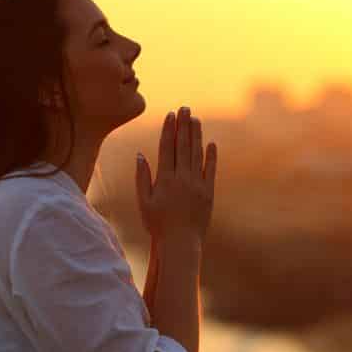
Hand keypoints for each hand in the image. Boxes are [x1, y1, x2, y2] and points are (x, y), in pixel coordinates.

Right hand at [135, 106, 217, 249]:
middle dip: (183, 125)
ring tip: (196, 119)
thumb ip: (142, 177)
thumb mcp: (144, 201)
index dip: (169, 130)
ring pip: (197, 154)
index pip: (167, 148)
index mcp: (165, 179)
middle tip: (185, 108)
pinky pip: (211, 170)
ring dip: (196, 135)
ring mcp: (197, 185)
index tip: (170, 115)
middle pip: (183, 146)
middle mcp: (182, 178)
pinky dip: (211, 156)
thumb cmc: (158, 224)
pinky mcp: (209, 193)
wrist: (181, 243)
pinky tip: (211, 143)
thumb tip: (140, 154)